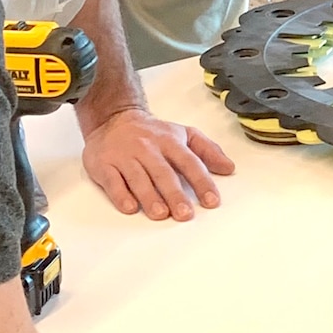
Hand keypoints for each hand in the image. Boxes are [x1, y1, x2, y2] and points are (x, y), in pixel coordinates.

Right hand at [81, 105, 234, 221]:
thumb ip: (207, 150)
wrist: (114, 118)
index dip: (201, 181)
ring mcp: (125, 156)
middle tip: (185, 214)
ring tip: (161, 214)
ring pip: (138, 178)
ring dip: (149, 197)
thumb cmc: (153, 133)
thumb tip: (229, 168)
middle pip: (163, 173)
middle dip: (175, 194)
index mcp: (170, 141)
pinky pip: (112, 180)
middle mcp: (148, 148)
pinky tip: (130, 207)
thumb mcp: (183, 134)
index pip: (189, 162)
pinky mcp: (104, 164)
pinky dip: (120, 194)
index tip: (211, 201)